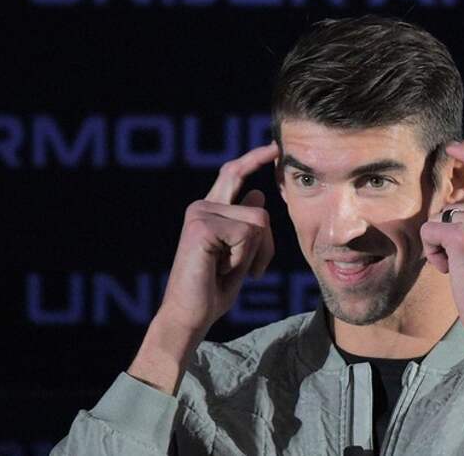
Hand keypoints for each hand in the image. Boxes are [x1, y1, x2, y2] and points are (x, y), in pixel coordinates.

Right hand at [156, 141, 278, 336]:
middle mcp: (202, 206)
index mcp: (210, 211)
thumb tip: (258, 195)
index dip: (254, 159)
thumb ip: (248, 228)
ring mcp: (200, 213)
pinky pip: (247, 235)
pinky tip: (219, 270)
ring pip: (258, 223)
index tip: (274, 148)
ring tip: (228, 271)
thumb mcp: (240, 255)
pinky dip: (242, 259)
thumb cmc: (213, 290)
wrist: (190, 316)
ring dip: (254, 255)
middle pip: (259, 210)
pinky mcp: (201, 225)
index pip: (233, 175)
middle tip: (250, 271)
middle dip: (264, 246)